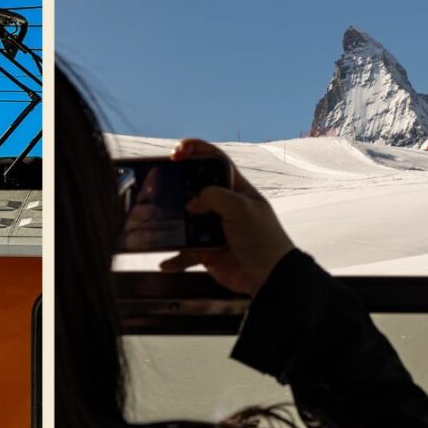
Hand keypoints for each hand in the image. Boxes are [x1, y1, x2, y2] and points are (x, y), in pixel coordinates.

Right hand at [158, 139, 295, 295]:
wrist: (268, 277)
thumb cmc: (263, 239)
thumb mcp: (242, 209)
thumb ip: (215, 197)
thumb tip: (190, 203)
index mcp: (235, 189)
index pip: (214, 161)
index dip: (196, 150)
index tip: (177, 151)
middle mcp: (222, 206)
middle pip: (193, 189)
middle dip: (177, 186)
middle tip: (162, 184)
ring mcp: (212, 228)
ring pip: (184, 220)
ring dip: (172, 222)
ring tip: (158, 221)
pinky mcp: (205, 251)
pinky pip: (184, 251)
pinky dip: (174, 257)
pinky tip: (166, 262)